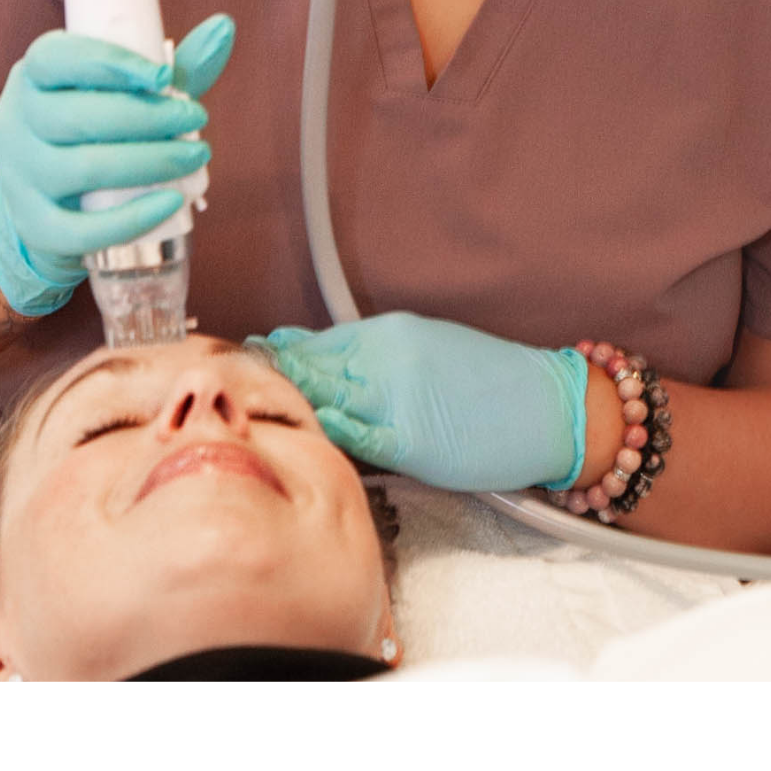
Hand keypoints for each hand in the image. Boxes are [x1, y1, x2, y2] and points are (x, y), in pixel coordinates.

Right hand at [0, 14, 234, 316]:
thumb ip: (170, 66)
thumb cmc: (94, 131)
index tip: (164, 76)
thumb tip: (224, 27)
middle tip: (197, 118)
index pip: (57, 59)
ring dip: (150, 162)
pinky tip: (171, 203)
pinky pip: (80, 230)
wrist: (50, 202)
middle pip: (77, 116)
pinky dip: (132, 218)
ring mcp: (19, 177)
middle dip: (148, 117)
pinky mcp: (33, 227)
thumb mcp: (121, 93)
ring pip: (82, 169)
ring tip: (195, 156)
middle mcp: (15, 122)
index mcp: (32, 76)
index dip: (111, 64)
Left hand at [257, 311, 587, 492]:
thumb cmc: (493, 386)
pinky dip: (322, 432)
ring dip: (284, 404)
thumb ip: (375, 360)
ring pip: (322, 396)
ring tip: (243, 412)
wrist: (547, 407)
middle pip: (307, 368)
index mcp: (388, 335)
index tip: (242, 366)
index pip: (314, 345)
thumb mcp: (429, 351)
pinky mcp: (408, 436)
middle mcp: (384, 356)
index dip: (275, 359)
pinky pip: (352, 434)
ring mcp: (394, 394)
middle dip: (266, 380)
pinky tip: (296, 435)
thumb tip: (325, 370)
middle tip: (223, 388)